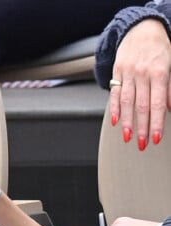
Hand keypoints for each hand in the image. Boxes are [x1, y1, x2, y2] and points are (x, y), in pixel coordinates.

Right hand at [110, 18, 170, 149]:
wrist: (140, 28)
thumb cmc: (159, 47)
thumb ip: (170, 86)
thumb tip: (169, 107)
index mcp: (159, 71)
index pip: (157, 103)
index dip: (157, 122)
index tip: (156, 137)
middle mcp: (142, 73)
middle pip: (141, 106)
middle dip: (142, 127)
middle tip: (142, 144)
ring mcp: (128, 74)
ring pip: (126, 102)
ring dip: (127, 123)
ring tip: (128, 137)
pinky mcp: (116, 73)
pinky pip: (114, 94)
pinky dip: (114, 109)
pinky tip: (115, 122)